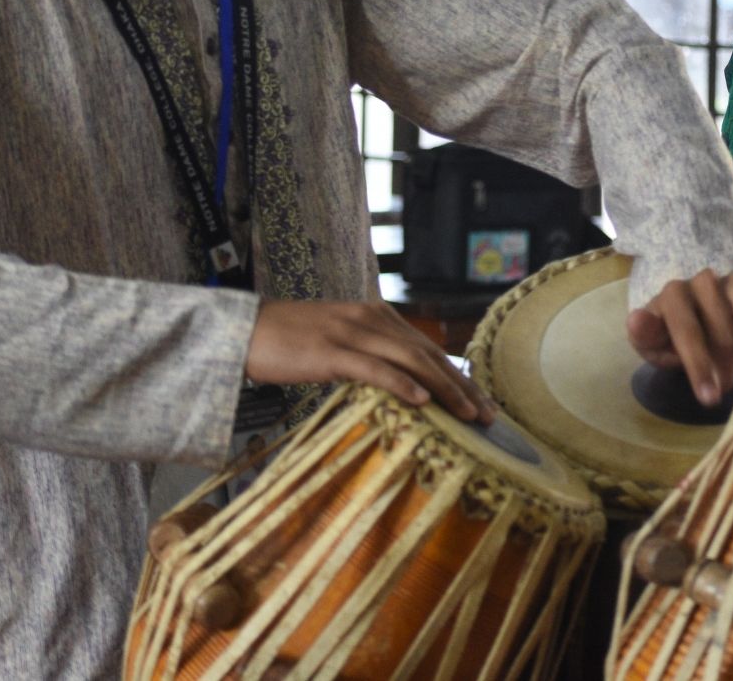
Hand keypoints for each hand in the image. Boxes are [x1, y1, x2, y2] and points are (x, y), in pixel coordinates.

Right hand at [245, 299, 493, 421]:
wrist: (244, 330)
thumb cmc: (290, 342)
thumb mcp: (340, 342)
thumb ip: (371, 355)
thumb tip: (404, 386)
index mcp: (376, 316)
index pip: (427, 347)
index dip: (458, 374)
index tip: (482, 400)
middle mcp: (371, 319)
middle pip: (428, 354)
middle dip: (462, 385)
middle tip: (488, 415)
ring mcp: (352, 333)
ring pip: (411, 361)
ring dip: (444, 389)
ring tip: (468, 414)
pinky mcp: (331, 351)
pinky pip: (374, 369)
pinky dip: (402, 384)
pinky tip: (423, 401)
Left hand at [626, 269, 732, 407]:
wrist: (694, 325)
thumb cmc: (671, 338)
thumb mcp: (652, 344)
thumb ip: (645, 335)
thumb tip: (637, 320)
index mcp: (675, 293)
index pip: (687, 328)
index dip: (698, 365)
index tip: (709, 398)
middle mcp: (708, 281)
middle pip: (725, 326)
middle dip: (725, 365)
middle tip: (725, 387)